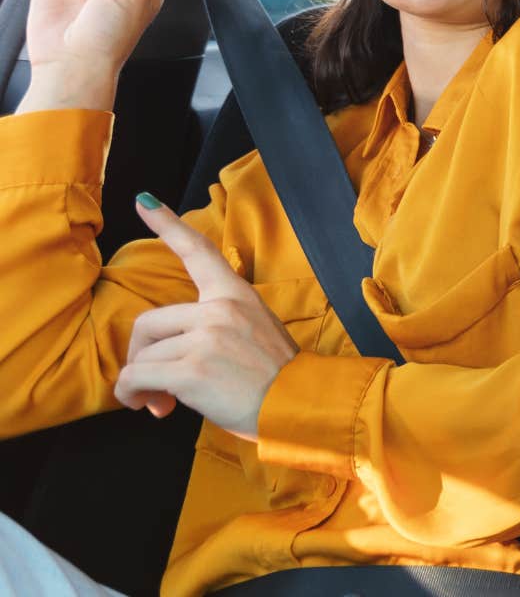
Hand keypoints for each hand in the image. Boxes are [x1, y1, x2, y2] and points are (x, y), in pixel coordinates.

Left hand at [114, 193, 298, 440]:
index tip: (144, 202)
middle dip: (142, 354)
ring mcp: (205, 337)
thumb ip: (216, 327)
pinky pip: (137, 377)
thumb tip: (169, 353)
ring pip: (142, 356)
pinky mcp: (191, 369)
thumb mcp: (256, 332)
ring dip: (142, 383)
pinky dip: (133, 394)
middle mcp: (219, 309)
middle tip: (154, 382)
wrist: (298, 405)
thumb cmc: (277, 378)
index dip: (168, 224)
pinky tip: (150, 406)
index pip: (199, 251)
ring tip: (160, 401)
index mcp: (236, 295)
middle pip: (148, 322)